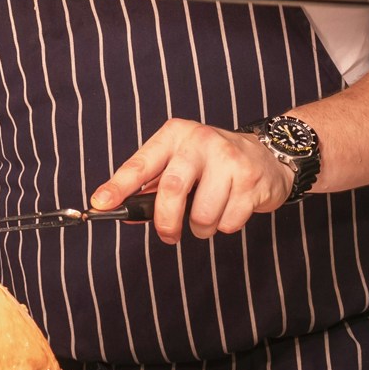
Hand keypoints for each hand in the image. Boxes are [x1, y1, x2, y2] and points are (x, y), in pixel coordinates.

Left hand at [92, 120, 294, 242]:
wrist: (268, 154)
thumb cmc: (213, 163)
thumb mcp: (179, 162)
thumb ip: (152, 185)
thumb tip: (125, 213)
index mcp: (175, 135)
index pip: (140, 164)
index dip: (118, 187)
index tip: (99, 205)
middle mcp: (201, 141)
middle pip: (171, 190)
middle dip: (165, 222)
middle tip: (168, 235)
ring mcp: (229, 160)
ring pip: (202, 214)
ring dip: (200, 228)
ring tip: (205, 217)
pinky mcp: (252, 181)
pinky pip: (228, 222)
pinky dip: (224, 226)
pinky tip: (230, 208)